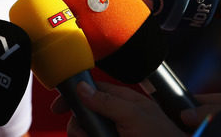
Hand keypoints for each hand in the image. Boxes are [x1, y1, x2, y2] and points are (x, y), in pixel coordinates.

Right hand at [51, 81, 185, 136]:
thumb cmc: (162, 136)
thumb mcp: (133, 115)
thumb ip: (107, 101)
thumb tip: (82, 88)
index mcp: (122, 100)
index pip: (91, 90)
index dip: (73, 96)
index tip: (58, 107)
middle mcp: (115, 115)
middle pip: (83, 115)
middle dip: (79, 125)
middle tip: (86, 133)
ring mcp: (113, 131)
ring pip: (85, 131)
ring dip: (84, 134)